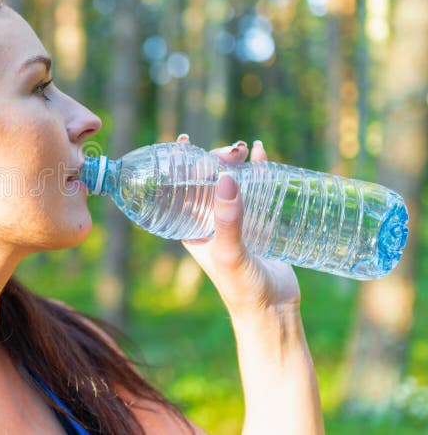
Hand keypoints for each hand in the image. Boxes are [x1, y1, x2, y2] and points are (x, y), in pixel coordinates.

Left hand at [178, 135, 300, 318]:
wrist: (273, 311)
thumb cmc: (242, 288)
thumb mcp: (230, 253)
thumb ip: (228, 220)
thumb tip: (225, 178)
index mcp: (191, 225)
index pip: (179, 188)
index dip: (179, 164)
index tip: (184, 141)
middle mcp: (210, 220)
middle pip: (206, 179)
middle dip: (215, 158)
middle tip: (233, 151)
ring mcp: (235, 219)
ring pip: (231, 180)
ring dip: (235, 161)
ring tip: (246, 149)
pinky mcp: (259, 220)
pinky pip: (256, 188)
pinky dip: (257, 169)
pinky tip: (261, 152)